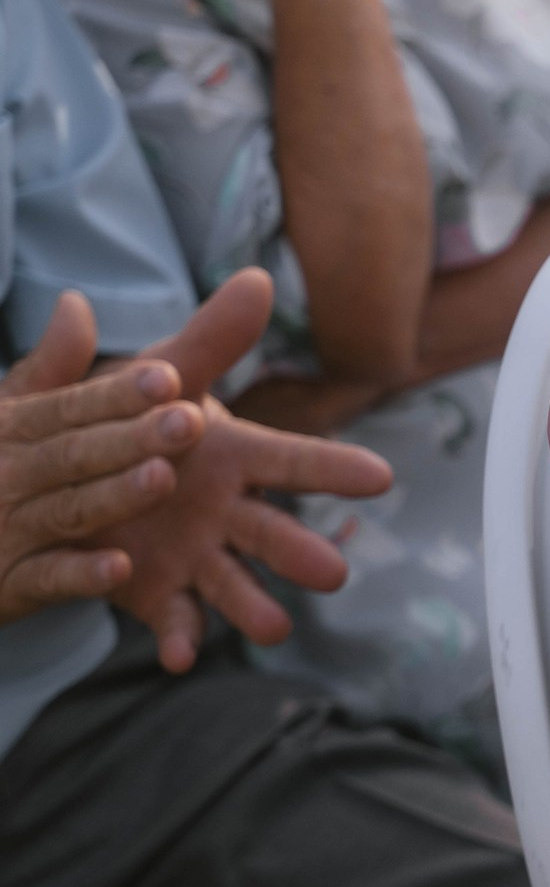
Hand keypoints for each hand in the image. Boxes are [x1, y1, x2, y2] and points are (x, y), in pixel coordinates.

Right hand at [0, 292, 205, 624]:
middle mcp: (9, 473)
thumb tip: (75, 302)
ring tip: (164, 479)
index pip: (71, 406)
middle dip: (131, 438)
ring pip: (68, 511)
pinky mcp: (8, 584)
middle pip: (76, 454)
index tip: (169, 376)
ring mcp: (8, 529)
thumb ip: (55, 369)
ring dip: (115, 497)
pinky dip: (81, 574)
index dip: (118, 393)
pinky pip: (47, 579)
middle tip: (195, 420)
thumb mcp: (14, 417)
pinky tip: (121, 567)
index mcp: (15, 428)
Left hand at [92, 271, 395, 671]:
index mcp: (232, 454)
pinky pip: (170, 616)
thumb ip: (208, 338)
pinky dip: (177, 636)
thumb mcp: (159, 371)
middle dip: (301, 554)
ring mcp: (193, 553)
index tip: (381, 477)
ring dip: (253, 607)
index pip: (291, 461)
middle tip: (335, 575)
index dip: (333, 469)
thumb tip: (257, 276)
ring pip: (231, 583)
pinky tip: (180, 655)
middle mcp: (225, 510)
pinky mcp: (154, 589)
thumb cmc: (128, 411)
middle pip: (271, 533)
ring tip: (273, 631)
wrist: (73, 465)